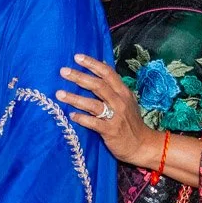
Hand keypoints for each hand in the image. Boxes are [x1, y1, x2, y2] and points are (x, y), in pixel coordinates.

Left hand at [57, 53, 158, 168]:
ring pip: (93, 104)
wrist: (142, 145)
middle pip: (98, 85)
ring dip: (75, 98)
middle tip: (63, 71)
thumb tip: (103, 64)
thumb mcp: (127, 99)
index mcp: (123, 92)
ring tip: (59, 94)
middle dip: (79, 77)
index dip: (92, 64)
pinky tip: (71, 115)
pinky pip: (93, 123)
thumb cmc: (131, 121)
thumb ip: (114, 85)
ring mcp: (115, 117)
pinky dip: (82, 118)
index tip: (77, 57)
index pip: (108, 73)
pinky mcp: (110, 131)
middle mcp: (119, 102)